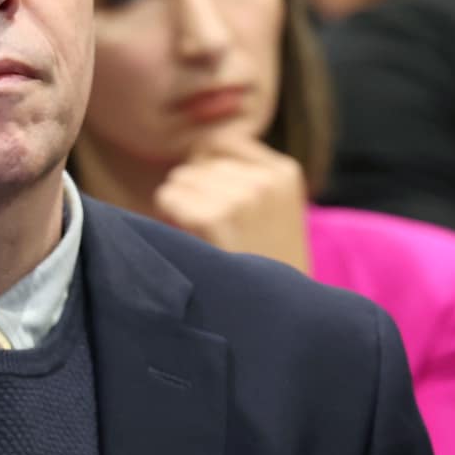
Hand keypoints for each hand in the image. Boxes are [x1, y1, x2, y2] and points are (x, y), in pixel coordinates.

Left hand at [152, 135, 311, 273]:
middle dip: (197, 189)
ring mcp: (241, 197)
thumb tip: (196, 145)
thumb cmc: (264, 258)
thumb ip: (243, 173)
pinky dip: (170, 214)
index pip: (221, 142)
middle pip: (198, 163)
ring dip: (182, 202)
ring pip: (181, 178)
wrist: (277, 311)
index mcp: (285, 171)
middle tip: (214, 226)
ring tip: (206, 234)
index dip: (209, 169)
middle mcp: (265, 179)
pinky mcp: (214, 217)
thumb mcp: (271, 207)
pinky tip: (192, 237)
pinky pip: (169, 196)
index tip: (217, 199)